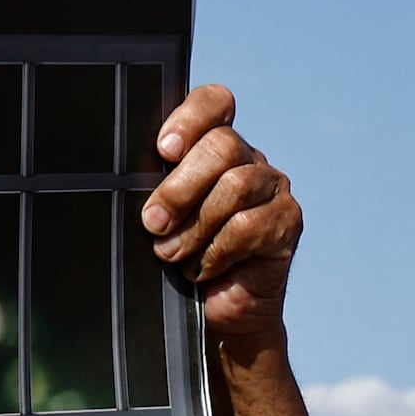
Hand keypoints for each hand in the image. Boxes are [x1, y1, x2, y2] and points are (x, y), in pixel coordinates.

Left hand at [145, 85, 300, 349]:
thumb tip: (126, 176)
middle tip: (153, 222)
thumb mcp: (160, 215)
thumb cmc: (181, 257)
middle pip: (223, 146)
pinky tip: (201, 268)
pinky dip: (217, 251)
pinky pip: (250, 226)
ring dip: (195, 226)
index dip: (191, 118)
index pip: (215, 103)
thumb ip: (154, 186)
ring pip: (235, 186)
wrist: (217, 313)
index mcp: (215, 145)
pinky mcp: (288, 222)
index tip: (163, 151)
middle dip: (180, 188)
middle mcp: (249, 159)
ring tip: (170, 254)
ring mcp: (273, 189)